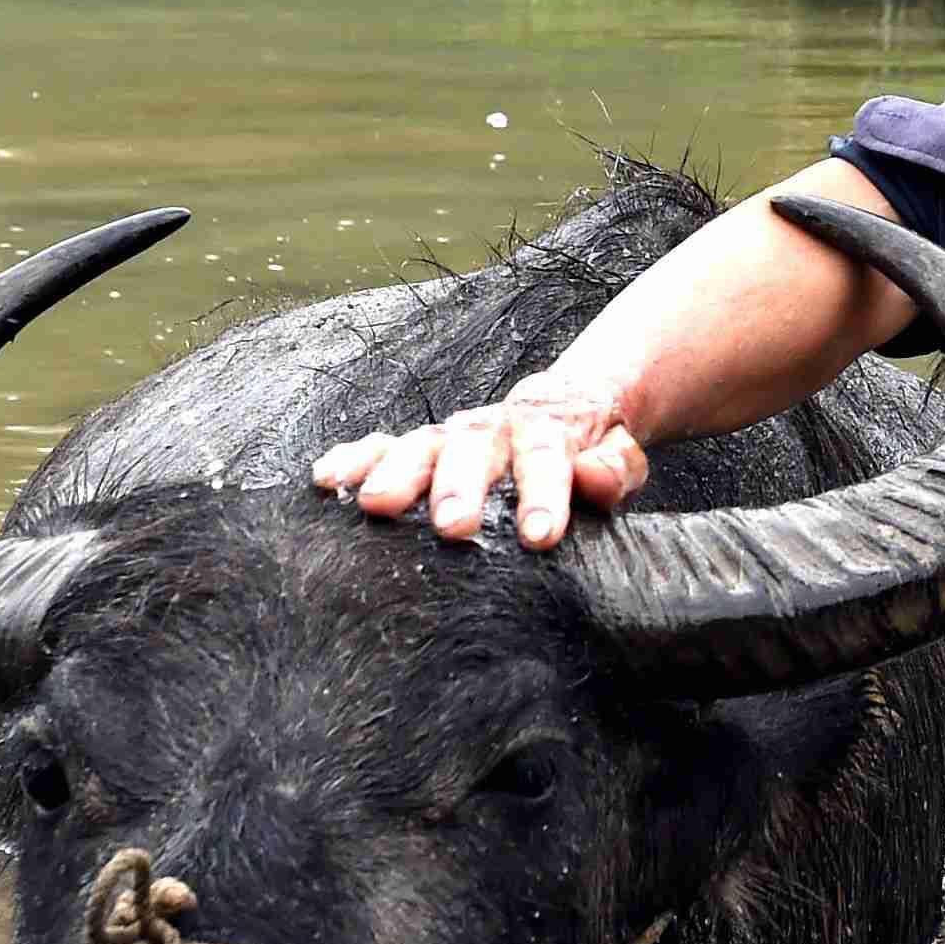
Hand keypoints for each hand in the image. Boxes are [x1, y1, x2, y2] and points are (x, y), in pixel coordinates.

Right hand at [311, 378, 648, 548]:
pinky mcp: (418, 448)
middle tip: (451, 527)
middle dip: (459, 487)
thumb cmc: (589, 451)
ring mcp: (450, 438)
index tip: (538, 536)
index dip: (542, 493)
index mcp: (547, 430)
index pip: (545, 455)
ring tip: (373, 504)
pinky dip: (353, 460)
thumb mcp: (618, 455)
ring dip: (395, 474)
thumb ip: (613, 467)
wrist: (565, 407)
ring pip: (419, 447)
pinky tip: (326, 480)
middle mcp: (492, 429)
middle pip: (473, 450)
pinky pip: (380, 448)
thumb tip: (593, 475)